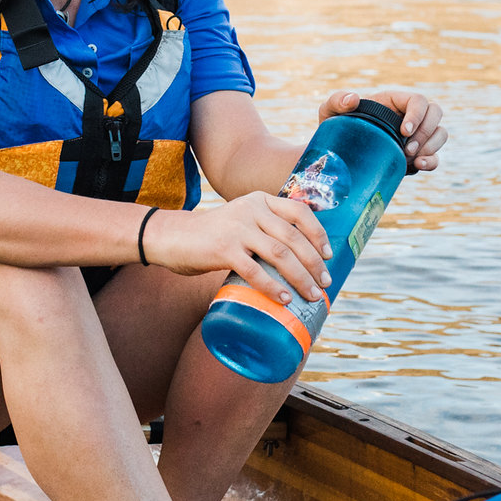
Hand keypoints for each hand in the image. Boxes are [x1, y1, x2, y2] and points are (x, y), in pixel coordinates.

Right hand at [141, 193, 332, 303]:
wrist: (172, 236)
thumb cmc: (212, 235)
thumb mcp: (241, 219)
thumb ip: (264, 228)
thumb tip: (298, 258)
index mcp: (260, 200)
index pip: (299, 212)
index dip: (318, 234)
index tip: (329, 255)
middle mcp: (252, 210)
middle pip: (294, 238)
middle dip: (314, 264)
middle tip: (325, 284)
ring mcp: (238, 229)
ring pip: (280, 254)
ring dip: (301, 278)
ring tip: (312, 295)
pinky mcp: (224, 249)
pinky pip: (255, 271)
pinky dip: (273, 287)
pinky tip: (284, 299)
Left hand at [317, 89, 447, 172]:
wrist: (340, 156)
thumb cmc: (336, 128)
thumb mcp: (331, 111)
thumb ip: (337, 101)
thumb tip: (353, 99)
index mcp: (394, 101)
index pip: (418, 100)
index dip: (417, 114)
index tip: (404, 131)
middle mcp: (409, 116)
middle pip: (435, 113)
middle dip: (426, 132)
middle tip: (406, 149)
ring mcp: (416, 136)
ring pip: (440, 133)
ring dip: (432, 147)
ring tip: (411, 160)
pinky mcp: (416, 155)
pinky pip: (435, 156)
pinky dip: (432, 161)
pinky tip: (418, 166)